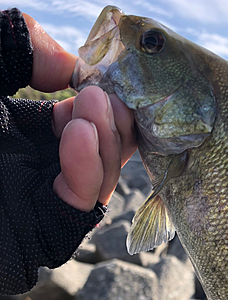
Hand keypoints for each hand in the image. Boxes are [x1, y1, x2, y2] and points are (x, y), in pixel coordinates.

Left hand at [23, 13, 136, 211]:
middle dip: (116, 119)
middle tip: (110, 92)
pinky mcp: (50, 227)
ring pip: (104, 176)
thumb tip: (68, 64)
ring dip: (107, 137)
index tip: (107, 76)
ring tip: (92, 102)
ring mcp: (49, 199)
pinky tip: (80, 131)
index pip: (85, 121)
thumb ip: (18, 51)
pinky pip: (85, 202)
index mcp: (31, 134)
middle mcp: (45, 166)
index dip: (103, 100)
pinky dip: (90, 167)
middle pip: (105, 150)